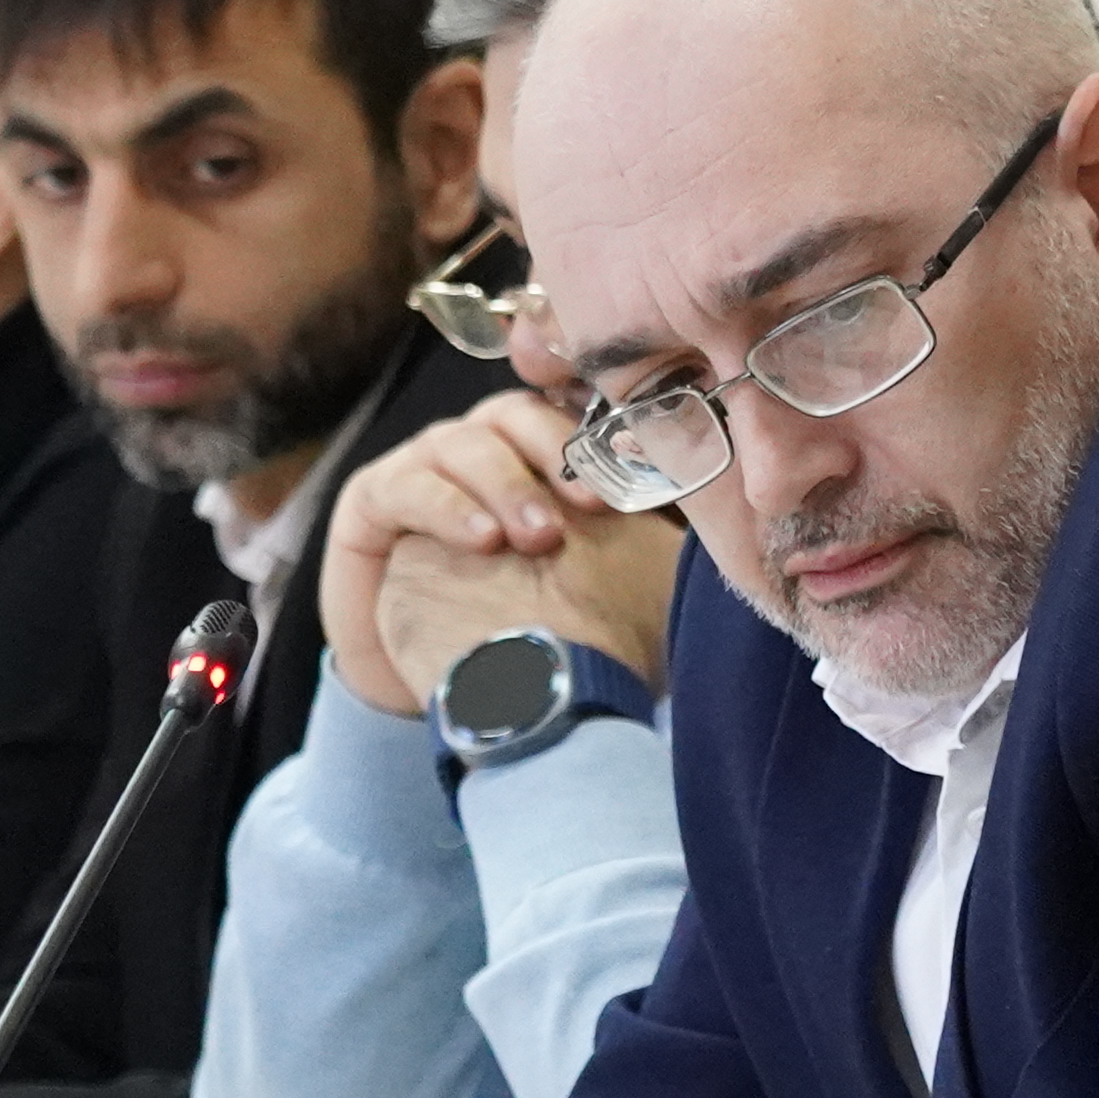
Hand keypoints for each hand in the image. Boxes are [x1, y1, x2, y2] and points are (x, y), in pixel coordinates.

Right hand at [323, 389, 661, 714]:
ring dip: (504, 484)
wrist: (448, 682)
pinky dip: (446, 506)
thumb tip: (724, 551)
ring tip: (537, 538)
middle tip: (587, 509)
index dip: (599, 442)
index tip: (631, 489)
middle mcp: (481, 448)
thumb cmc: (531, 624)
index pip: (568, 418)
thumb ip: (644, 555)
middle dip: (552, 453)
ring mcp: (424, 466)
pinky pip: (407, 483)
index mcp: (536, 456)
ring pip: (462, 443)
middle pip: (514, 414)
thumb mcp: (593, 587)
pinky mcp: (374, 496)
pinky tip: (481, 542)